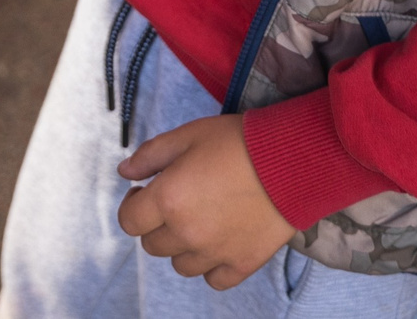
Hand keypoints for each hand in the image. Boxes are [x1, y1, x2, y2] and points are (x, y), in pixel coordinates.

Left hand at [115, 115, 297, 289]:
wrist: (292, 161)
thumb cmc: (238, 142)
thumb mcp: (187, 135)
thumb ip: (150, 155)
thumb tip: (124, 171)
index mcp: (168, 200)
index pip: (129, 221)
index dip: (134, 205)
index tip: (147, 192)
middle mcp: (187, 233)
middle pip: (153, 245)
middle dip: (157, 224)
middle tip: (177, 202)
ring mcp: (215, 253)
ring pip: (181, 265)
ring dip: (183, 246)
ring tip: (200, 221)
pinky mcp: (242, 264)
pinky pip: (214, 280)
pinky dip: (212, 266)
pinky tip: (220, 242)